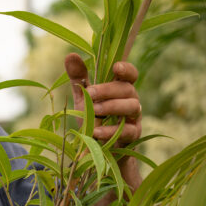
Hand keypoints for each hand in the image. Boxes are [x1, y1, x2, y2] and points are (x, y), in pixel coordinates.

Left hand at [65, 53, 141, 191]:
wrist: (99, 150)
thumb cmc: (94, 119)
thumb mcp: (84, 98)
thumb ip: (79, 78)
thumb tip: (70, 55)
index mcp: (120, 88)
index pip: (130, 74)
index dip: (126, 69)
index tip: (116, 67)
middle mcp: (131, 100)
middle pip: (128, 89)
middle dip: (108, 90)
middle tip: (90, 93)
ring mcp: (134, 118)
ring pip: (133, 106)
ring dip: (112, 106)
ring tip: (94, 110)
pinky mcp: (133, 136)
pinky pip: (128, 130)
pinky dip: (111, 130)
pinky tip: (96, 131)